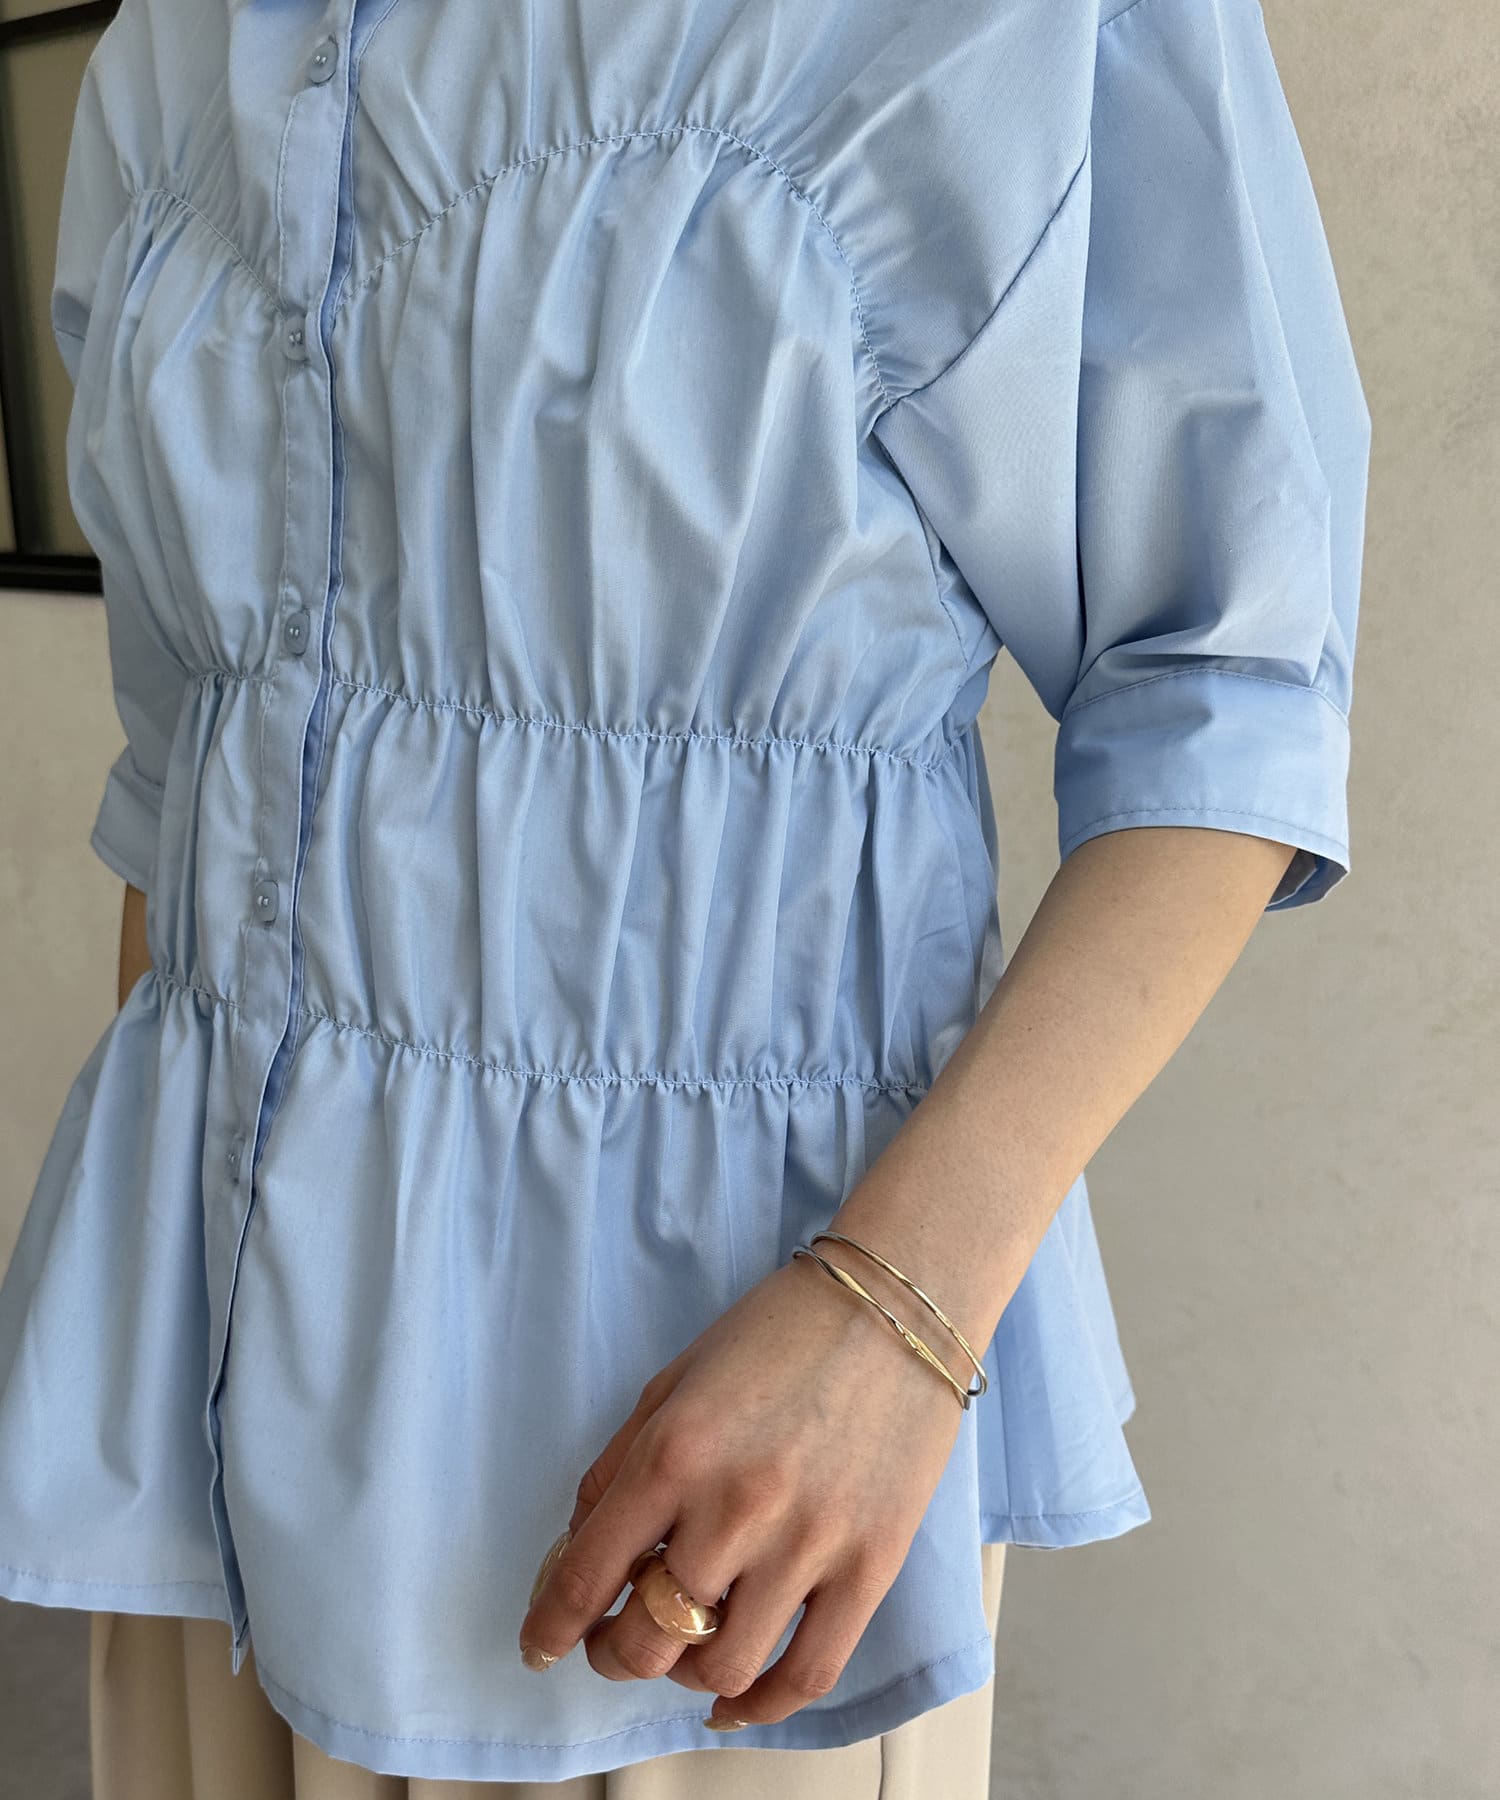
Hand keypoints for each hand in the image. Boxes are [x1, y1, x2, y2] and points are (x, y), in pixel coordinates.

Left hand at [516, 1251, 966, 1727]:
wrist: (896, 1307)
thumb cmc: (780, 1332)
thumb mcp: (675, 1380)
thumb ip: (619, 1464)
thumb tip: (579, 1545)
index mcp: (674, 1453)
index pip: (587, 1575)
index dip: (550, 1627)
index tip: (539, 1646)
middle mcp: (734, 1508)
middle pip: (649, 1638)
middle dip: (613, 1655)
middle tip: (613, 1643)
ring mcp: (807, 1544)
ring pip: (722, 1667)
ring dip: (684, 1677)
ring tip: (680, 1654)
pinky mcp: (869, 1567)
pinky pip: (809, 1672)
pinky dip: (762, 1706)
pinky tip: (733, 1700)